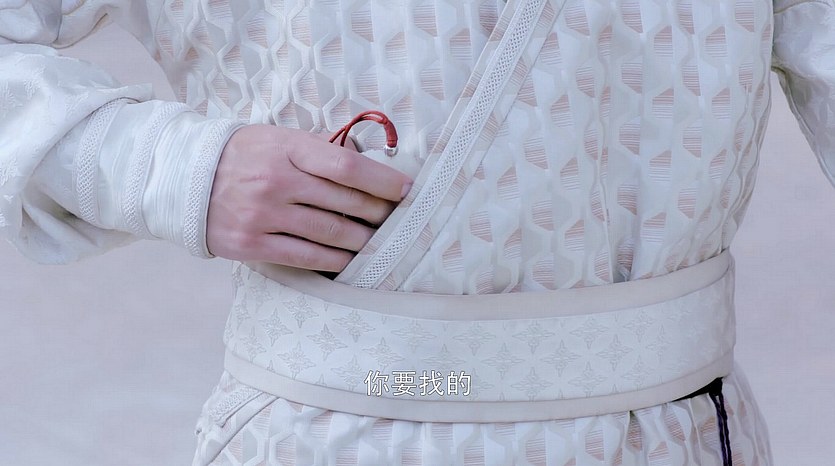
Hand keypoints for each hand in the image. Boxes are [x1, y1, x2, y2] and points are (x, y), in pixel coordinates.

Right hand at [206, 125, 411, 271]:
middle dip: (379, 213)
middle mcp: (277, 180)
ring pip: (330, 232)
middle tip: (398, 220)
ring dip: (363, 240)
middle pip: (345, 202)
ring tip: (379, 242)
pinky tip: (351, 260)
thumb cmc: (242, 156)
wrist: (183, 179)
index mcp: (287, 147)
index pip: (347, 166)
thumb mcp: (276, 138)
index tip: (406, 190)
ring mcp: (263, 214)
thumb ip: (316, 151)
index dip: (383, 180)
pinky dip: (335, 260)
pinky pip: (306, 257)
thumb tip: (366, 165)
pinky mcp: (252, 244)